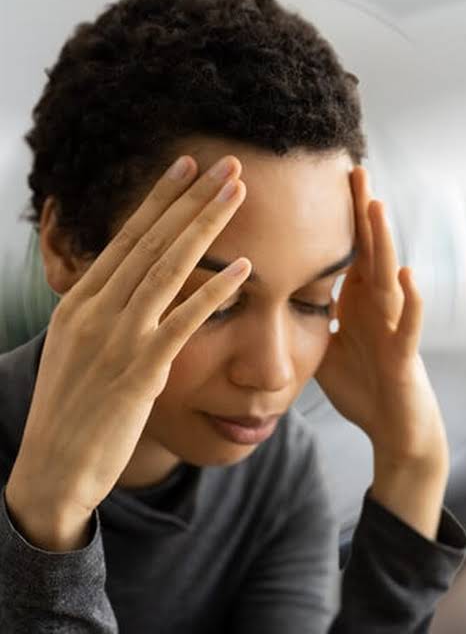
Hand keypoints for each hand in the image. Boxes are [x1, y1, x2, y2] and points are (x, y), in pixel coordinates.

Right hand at [5, 155, 250, 550]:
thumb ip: (103, 315)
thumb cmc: (72, 413)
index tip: (187, 166)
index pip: (127, 238)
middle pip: (152, 241)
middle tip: (226, 163)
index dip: (160, 199)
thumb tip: (126, 287)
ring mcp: (117, 338)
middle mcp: (95, 311)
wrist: (52, 470)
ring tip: (239, 194)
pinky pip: (185, 322)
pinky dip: (215, 291)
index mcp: (80, 302)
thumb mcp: (78, 350)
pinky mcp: (140, 370)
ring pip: (169, 268)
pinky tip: (244, 269)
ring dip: (207, 227)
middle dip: (191, 198)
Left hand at [314, 166, 448, 536]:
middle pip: (369, 250)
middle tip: (353, 169)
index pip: (345, 249)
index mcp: (358, 301)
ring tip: (377, 206)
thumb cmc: (364, 385)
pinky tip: (407, 275)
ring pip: (390, 277)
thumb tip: (265, 292)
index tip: (322, 176)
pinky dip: (411, 300)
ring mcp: (395, 326)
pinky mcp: (405, 355)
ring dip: (384, 242)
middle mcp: (379, 306)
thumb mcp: (324, 344)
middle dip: (362, 212)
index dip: (336, 216)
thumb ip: (305, 314)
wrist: (396, 428)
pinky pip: (409, 324)